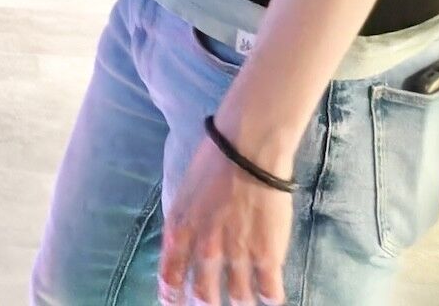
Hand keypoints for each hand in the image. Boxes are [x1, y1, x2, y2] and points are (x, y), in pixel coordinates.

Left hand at [159, 135, 291, 305]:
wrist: (248, 148)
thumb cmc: (214, 163)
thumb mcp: (184, 194)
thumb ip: (181, 226)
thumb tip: (178, 251)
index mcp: (180, 230)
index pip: (170, 276)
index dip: (171, 297)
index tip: (174, 305)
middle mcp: (206, 248)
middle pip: (203, 296)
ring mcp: (237, 254)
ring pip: (237, 298)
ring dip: (239, 303)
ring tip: (242, 300)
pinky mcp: (267, 254)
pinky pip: (268, 292)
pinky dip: (268, 298)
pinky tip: (268, 295)